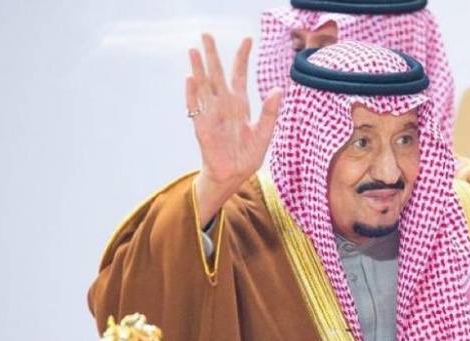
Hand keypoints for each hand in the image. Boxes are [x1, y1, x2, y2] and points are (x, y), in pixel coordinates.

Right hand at [186, 34, 283, 225]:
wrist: (233, 176)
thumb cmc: (247, 156)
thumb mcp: (264, 134)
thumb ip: (270, 113)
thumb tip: (278, 90)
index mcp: (240, 105)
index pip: (239, 75)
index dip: (242, 58)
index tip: (247, 39)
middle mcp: (224, 106)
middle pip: (216, 75)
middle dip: (212, 55)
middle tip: (206, 34)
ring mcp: (211, 114)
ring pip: (203, 86)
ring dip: (198, 68)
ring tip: (193, 50)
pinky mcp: (202, 127)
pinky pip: (196, 107)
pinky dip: (193, 94)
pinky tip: (191, 79)